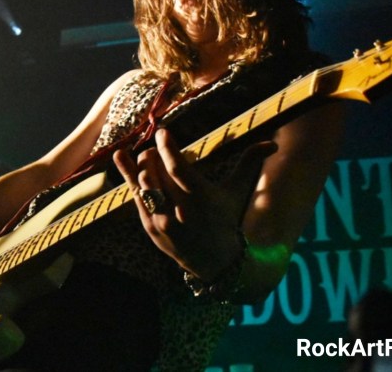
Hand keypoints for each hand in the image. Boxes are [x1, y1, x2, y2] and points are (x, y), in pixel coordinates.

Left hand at [113, 128, 275, 280]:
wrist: (213, 260)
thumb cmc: (225, 219)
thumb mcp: (236, 192)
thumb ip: (249, 163)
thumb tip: (272, 144)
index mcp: (201, 198)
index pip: (178, 168)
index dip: (167, 147)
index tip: (162, 131)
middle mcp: (179, 210)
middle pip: (156, 173)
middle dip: (154, 154)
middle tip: (158, 146)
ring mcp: (161, 220)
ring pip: (143, 183)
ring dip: (143, 164)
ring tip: (149, 156)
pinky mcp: (149, 226)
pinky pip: (133, 196)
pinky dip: (126, 174)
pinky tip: (120, 155)